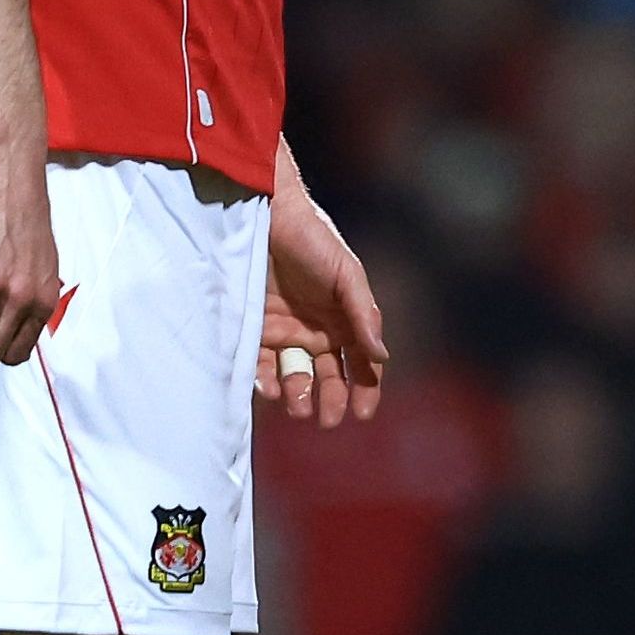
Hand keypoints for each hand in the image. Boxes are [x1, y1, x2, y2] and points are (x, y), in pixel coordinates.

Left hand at [257, 178, 389, 428]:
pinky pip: (259, 363)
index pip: (363, 362)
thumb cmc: (313, 238)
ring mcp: (285, 329)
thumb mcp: (345, 273)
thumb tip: (382, 355)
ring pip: (294, 375)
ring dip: (298, 395)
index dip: (366, 389)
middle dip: (330, 400)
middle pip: (330, 375)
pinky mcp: (253, 327)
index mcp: (346, 318)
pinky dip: (264, 380)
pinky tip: (269, 388)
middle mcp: (318, 328)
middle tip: (326, 420)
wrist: (263, 214)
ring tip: (297, 407)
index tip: (363, 414)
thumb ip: (363, 313)